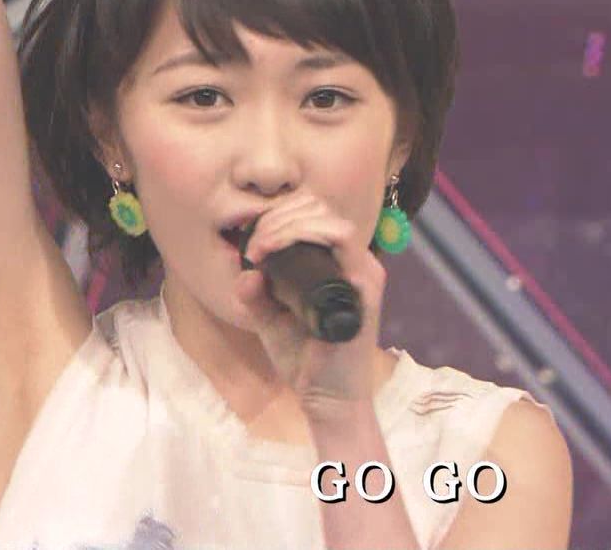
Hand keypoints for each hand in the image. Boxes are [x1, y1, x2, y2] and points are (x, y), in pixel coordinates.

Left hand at [234, 192, 385, 417]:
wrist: (327, 399)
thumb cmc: (305, 360)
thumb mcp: (271, 322)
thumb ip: (257, 296)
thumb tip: (245, 271)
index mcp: (337, 266)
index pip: (314, 217)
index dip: (279, 216)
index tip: (250, 241)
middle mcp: (356, 263)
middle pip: (321, 211)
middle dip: (279, 217)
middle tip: (252, 245)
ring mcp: (364, 273)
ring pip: (330, 220)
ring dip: (286, 225)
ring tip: (259, 249)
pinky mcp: (365, 286)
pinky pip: (341, 240)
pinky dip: (302, 235)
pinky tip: (272, 252)